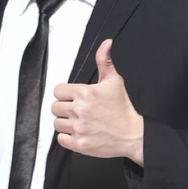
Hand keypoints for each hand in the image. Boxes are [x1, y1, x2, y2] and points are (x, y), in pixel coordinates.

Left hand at [52, 39, 143, 164]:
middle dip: (64, 108)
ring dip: (65, 122)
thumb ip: (104, 61)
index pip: (58, 91)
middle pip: (55, 107)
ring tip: (78, 121)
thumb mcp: (114, 81)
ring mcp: (79, 128)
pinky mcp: (79, 144)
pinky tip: (78, 132)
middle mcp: (80, 110)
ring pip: (56, 123)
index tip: (72, 97)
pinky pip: (60, 139)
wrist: (132, 134)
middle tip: (76, 110)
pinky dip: (67, 137)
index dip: (65, 94)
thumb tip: (105, 45)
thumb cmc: (122, 109)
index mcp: (86, 93)